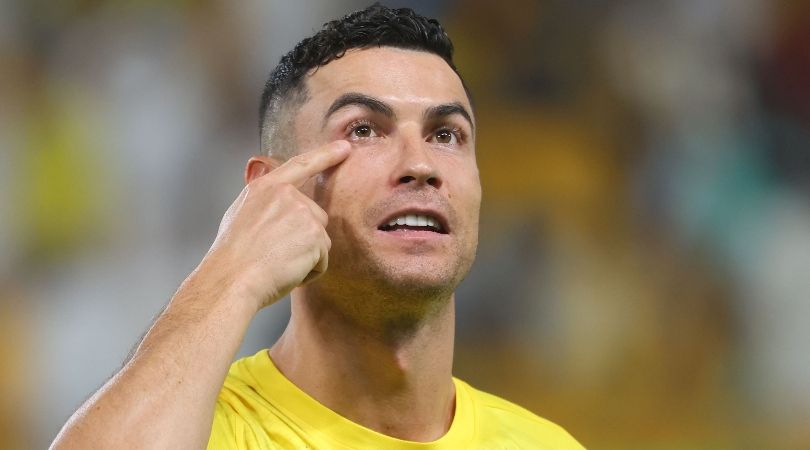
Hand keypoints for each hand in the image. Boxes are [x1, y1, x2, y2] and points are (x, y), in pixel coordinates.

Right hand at [200, 140, 350, 311]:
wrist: (231, 278)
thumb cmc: (231, 256)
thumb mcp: (240, 213)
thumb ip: (264, 201)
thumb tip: (272, 199)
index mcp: (266, 187)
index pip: (301, 164)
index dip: (326, 154)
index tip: (345, 147)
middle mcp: (287, 195)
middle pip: (315, 217)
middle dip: (303, 239)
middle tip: (274, 253)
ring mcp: (304, 213)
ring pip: (319, 241)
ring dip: (305, 257)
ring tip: (276, 263)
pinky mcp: (316, 235)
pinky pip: (321, 261)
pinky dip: (308, 272)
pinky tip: (286, 272)